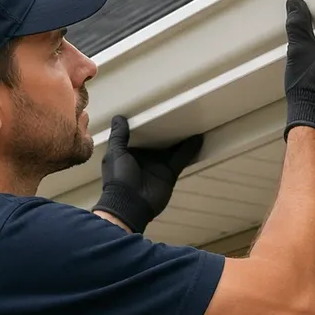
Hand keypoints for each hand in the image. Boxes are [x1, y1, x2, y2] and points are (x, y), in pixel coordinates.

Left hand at [94, 115, 202, 233]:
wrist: (130, 205)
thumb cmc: (119, 178)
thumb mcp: (116, 154)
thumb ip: (119, 136)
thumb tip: (119, 117)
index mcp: (129, 152)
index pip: (139, 134)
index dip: (145, 124)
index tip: (153, 109)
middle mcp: (145, 157)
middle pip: (157, 140)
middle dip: (165, 128)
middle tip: (176, 111)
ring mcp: (158, 165)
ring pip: (172, 148)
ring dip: (180, 137)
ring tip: (191, 121)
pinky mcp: (170, 172)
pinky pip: (181, 159)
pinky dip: (190, 149)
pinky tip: (198, 137)